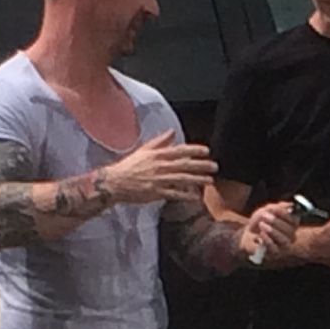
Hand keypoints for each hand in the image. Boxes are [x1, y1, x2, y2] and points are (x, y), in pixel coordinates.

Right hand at [98, 129, 216, 207]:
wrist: (115, 182)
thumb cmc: (129, 166)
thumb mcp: (144, 149)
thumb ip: (159, 141)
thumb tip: (172, 132)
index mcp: (157, 155)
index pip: (179, 151)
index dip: (194, 150)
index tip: (206, 151)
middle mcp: (160, 166)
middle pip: (184, 165)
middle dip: (201, 165)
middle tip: (215, 166)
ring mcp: (159, 180)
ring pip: (182, 179)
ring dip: (197, 179)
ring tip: (209, 180)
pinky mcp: (156, 192)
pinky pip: (173, 194)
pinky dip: (184, 195)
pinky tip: (195, 196)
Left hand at [237, 200, 297, 266]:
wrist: (248, 234)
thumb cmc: (260, 222)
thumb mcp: (266, 211)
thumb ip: (276, 208)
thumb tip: (288, 206)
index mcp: (291, 225)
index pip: (295, 220)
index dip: (285, 214)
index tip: (273, 208)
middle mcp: (290, 236)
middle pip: (289, 230)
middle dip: (276, 222)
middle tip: (264, 216)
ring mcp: (284, 246)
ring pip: (284, 240)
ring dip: (272, 231)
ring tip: (261, 224)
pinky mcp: (275, 253)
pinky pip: (274, 248)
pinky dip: (267, 239)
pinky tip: (261, 234)